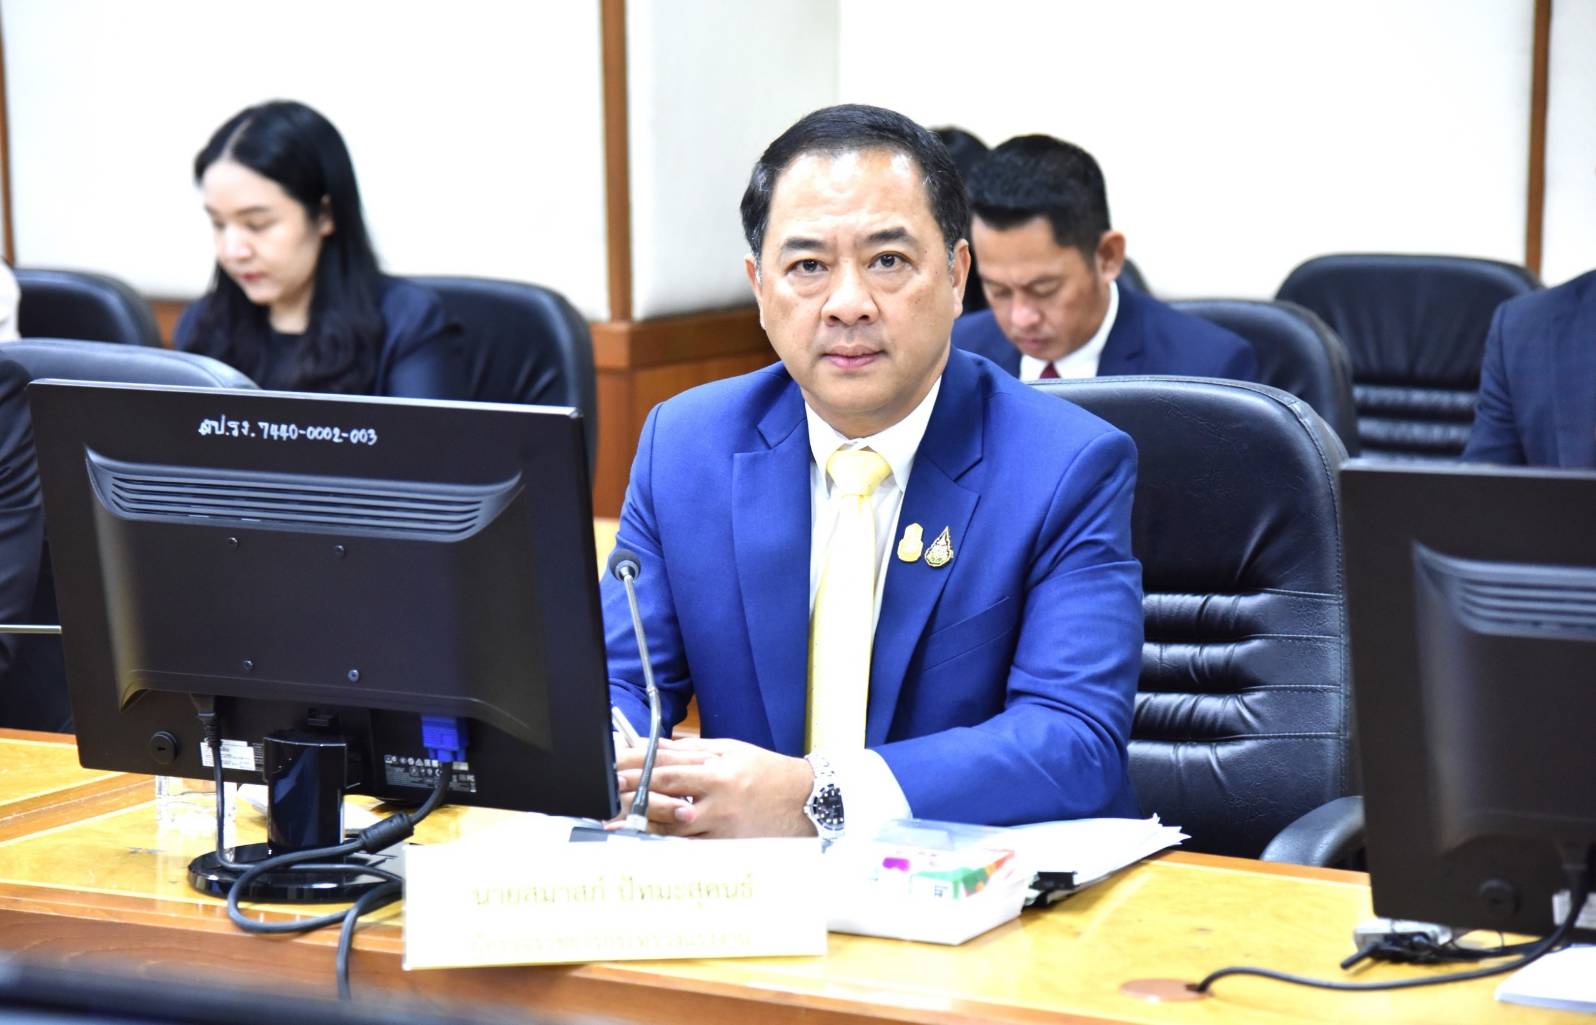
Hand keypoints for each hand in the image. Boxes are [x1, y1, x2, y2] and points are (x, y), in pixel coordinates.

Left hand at [612, 737, 814, 837]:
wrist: (804, 800)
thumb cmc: (765, 772)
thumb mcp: (730, 751)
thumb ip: (691, 751)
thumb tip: (656, 746)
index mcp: (717, 769)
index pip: (667, 766)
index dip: (636, 769)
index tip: (614, 771)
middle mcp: (717, 796)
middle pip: (665, 796)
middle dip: (632, 796)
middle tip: (608, 797)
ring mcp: (721, 824)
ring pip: (674, 827)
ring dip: (643, 825)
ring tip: (617, 824)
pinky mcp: (726, 845)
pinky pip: (691, 848)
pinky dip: (668, 845)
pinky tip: (648, 845)